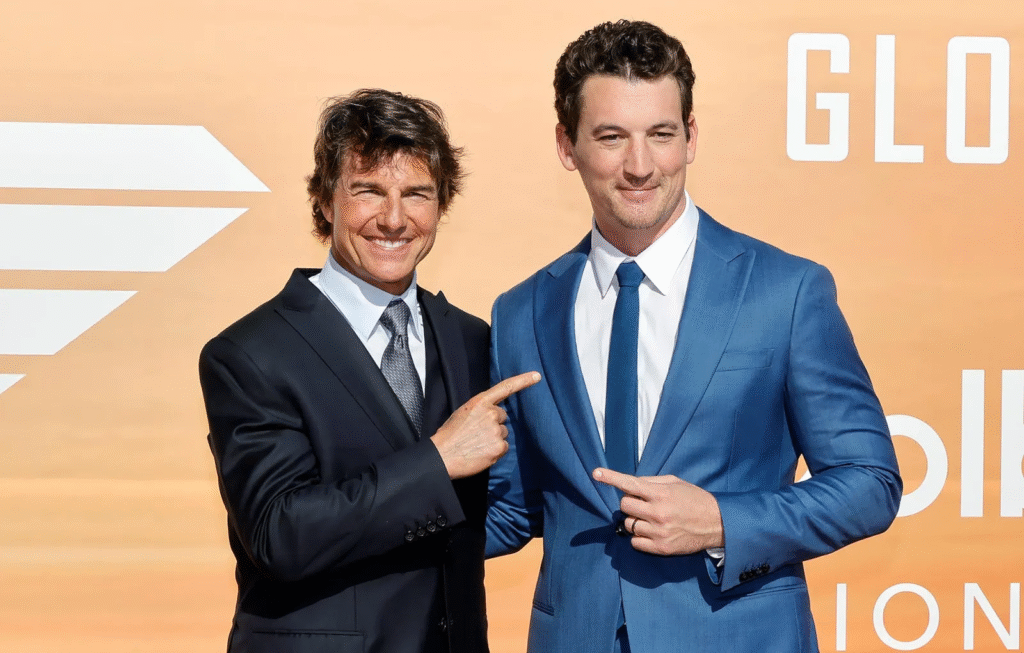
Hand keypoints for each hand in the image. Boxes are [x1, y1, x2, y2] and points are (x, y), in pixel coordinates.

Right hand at [431, 371, 540, 478]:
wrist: (442, 456)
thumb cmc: (449, 436)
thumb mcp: (463, 413)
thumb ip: (480, 411)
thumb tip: (493, 416)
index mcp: (479, 402)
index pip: (505, 387)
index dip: (523, 381)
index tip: (537, 375)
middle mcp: (491, 413)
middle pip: (502, 417)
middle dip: (493, 424)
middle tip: (477, 433)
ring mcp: (496, 430)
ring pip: (503, 433)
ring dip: (494, 438)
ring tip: (476, 444)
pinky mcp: (499, 446)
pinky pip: (503, 447)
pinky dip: (495, 451)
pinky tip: (481, 452)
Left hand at [592, 467, 723, 555]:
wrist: (717, 523)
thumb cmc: (694, 499)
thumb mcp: (675, 483)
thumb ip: (651, 482)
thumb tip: (629, 485)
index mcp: (661, 494)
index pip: (629, 484)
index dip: (610, 478)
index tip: (596, 473)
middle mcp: (657, 513)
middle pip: (624, 506)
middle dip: (630, 503)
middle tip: (642, 504)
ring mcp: (658, 532)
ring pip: (628, 525)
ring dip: (634, 520)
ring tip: (651, 519)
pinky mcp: (661, 548)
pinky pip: (635, 542)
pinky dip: (639, 537)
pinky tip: (651, 532)